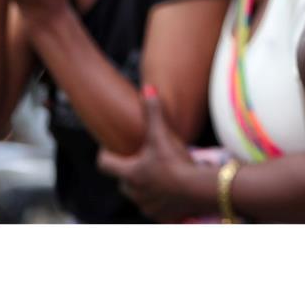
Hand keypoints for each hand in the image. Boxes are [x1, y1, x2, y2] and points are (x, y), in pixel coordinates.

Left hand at [97, 87, 199, 222]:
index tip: (109, 149)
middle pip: (123, 181)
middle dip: (129, 172)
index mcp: (130, 173)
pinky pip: (154, 208)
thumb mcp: (163, 136)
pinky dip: (160, 201)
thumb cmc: (178, 163)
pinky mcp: (161, 216)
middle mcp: (134, 191)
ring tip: (160, 176)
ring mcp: (147, 205)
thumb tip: (147, 88)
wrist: (200, 190)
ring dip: (145, 187)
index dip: (105, 155)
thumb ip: (154, 113)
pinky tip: (172, 192)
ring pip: (139, 195)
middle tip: (142, 161)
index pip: (105, 164)